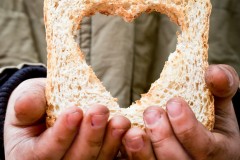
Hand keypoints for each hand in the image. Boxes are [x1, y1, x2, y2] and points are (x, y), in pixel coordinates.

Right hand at [4, 78, 130, 159]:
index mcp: (30, 155)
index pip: (45, 152)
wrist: (53, 108)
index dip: (61, 134)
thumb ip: (27, 102)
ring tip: (120, 121)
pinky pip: (108, 159)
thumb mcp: (28, 98)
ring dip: (109, 143)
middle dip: (89, 137)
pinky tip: (128, 132)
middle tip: (100, 111)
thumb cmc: (40, 103)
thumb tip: (25, 105)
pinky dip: (119, 147)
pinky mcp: (96, 159)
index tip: (75, 111)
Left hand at [122, 64, 239, 159]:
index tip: (173, 103)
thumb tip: (213, 72)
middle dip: (162, 137)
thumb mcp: (222, 103)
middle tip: (151, 112)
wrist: (203, 136)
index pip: (204, 147)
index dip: (187, 127)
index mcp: (217, 152)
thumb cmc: (212, 118)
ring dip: (142, 152)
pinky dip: (130, 155)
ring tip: (132, 132)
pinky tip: (122, 139)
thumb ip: (223, 86)